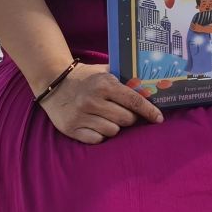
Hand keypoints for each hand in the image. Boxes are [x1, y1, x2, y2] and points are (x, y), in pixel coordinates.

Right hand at [38, 62, 162, 143]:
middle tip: (126, 114)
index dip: (149, 111)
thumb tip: (149, 87)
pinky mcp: (72, 129)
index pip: (134, 101)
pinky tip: (96, 124)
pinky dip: (101, 134)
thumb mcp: (104, 71)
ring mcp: (81, 116)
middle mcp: (93, 100)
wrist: (52, 83)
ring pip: (113, 131)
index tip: (159, 118)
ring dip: (115, 126)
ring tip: (108, 117)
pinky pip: (98, 139)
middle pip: (126, 119)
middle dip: (131, 118)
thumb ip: (125, 78)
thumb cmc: (85, 77)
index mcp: (104, 84)